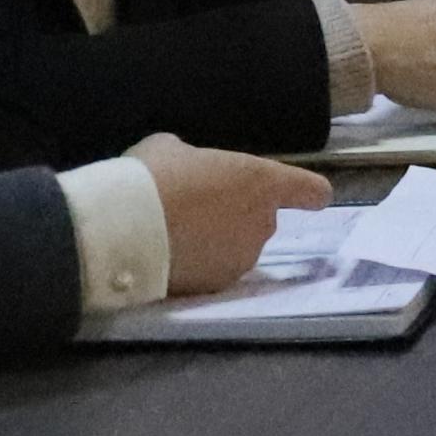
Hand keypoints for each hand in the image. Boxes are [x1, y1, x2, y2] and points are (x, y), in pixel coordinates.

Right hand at [136, 133, 328, 292]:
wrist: (123, 228)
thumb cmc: (155, 175)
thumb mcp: (173, 148)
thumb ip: (196, 159)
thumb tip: (189, 166)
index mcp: (263, 183)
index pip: (311, 191)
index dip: (309, 193)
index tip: (311, 198)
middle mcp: (262, 224)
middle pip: (263, 219)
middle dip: (240, 215)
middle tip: (200, 206)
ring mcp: (241, 259)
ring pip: (238, 247)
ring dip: (219, 241)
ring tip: (179, 231)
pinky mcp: (215, 286)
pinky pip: (214, 270)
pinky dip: (200, 263)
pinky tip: (171, 253)